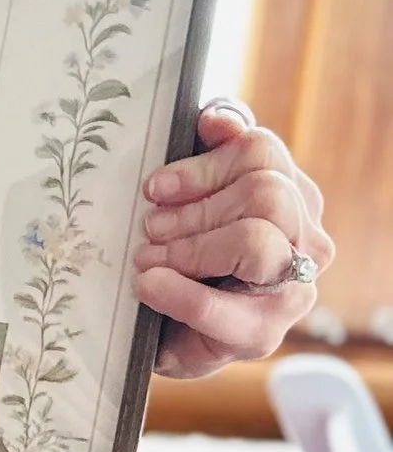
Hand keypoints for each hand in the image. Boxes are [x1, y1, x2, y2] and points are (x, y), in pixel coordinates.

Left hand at [134, 99, 332, 378]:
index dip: (204, 163)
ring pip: (255, 238)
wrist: (167, 331)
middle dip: (196, 208)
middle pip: (266, 192)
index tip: (155, 186)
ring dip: (188, 246)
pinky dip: (177, 293)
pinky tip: (149, 285)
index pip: (262, 152)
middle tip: (149, 228)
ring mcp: (292, 288)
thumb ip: (209, 153)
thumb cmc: (183, 255)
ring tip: (147, 259)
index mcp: (291, 195)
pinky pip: (222, 305)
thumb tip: (215, 118)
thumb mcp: (191, 199)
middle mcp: (305, 239)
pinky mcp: (264, 332)